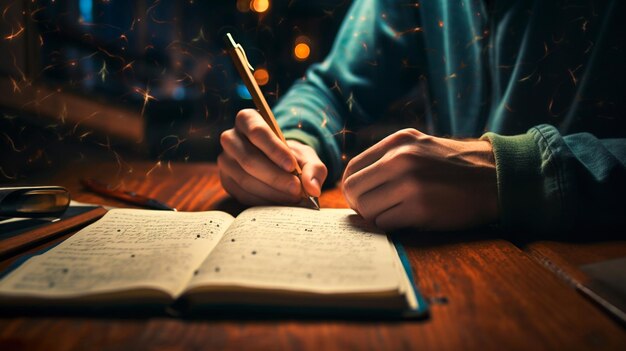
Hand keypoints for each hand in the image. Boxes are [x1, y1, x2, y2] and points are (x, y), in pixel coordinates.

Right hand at [218, 109, 327, 204]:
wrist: (277, 165)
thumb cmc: (291, 156)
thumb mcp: (306, 156)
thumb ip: (314, 169)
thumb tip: (312, 188)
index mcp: (248, 120)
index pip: (257, 131)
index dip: (274, 149)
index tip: (292, 166)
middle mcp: (231, 138)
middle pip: (249, 159)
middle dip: (275, 177)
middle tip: (296, 190)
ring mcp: (225, 161)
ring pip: (245, 179)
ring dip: (271, 192)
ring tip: (292, 198)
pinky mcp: (226, 181)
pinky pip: (243, 194)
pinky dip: (264, 201)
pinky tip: (279, 203)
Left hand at [342, 128, 497, 230]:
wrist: (495, 177)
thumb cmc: (455, 167)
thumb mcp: (420, 146)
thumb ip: (389, 158)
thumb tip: (355, 183)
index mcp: (397, 142)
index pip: (352, 169)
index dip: (354, 188)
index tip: (364, 198)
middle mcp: (400, 159)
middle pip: (353, 190)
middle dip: (360, 205)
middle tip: (375, 211)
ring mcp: (410, 183)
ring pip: (366, 209)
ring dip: (376, 217)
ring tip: (395, 214)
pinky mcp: (420, 208)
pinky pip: (385, 223)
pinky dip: (391, 226)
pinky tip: (409, 220)